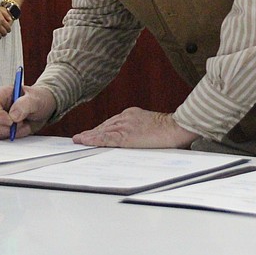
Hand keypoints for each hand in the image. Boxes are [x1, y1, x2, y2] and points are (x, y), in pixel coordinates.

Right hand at [0, 84, 55, 139]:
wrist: (44, 109)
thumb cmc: (40, 99)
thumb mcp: (36, 99)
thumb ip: (24, 105)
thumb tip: (12, 116)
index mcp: (3, 94)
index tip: (11, 122)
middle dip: (6, 127)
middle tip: (22, 123)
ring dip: (11, 132)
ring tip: (24, 124)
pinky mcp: (1, 128)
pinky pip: (1, 137)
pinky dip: (14, 136)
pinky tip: (23, 128)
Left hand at [72, 108, 198, 148]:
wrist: (178, 127)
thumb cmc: (170, 129)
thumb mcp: (153, 125)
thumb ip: (142, 130)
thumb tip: (140, 139)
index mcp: (133, 114)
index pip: (112, 123)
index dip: (101, 129)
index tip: (92, 134)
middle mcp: (126, 117)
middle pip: (105, 126)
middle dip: (92, 132)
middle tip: (80, 138)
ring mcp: (125, 126)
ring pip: (102, 131)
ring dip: (88, 136)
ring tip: (78, 141)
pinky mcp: (126, 137)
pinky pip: (105, 139)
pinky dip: (92, 140)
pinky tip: (83, 141)